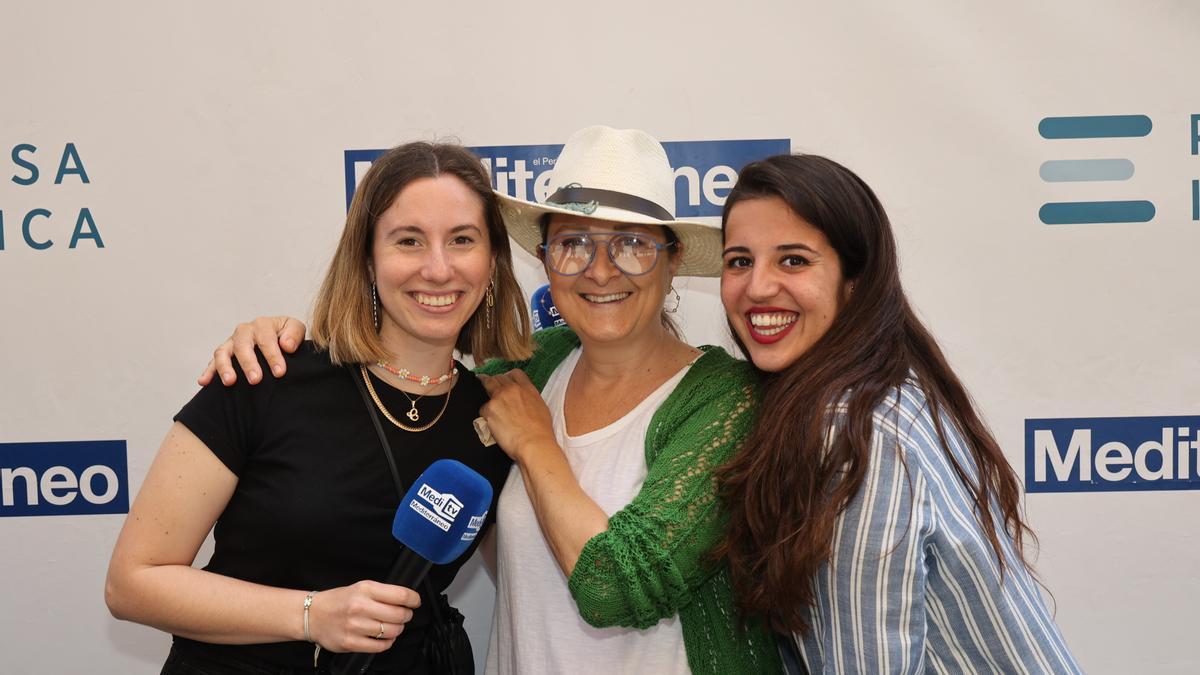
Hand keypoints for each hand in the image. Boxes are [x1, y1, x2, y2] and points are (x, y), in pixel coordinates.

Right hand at [197, 316, 306, 386]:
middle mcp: (244, 331)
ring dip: (225, 367)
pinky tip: (204, 382)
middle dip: (249, 363)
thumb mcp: (295, 329)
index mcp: (263, 324)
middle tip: (256, 380)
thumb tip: (286, 345)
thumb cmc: (287, 335)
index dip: (273, 356)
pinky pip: (212, 362)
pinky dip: (207, 371)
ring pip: (223, 352)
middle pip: (242, 345)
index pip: (266, 339)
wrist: (278, 337)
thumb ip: (293, 334)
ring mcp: (232, 343)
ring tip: (230, 382)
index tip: (279, 372)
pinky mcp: (224, 354)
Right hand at [306, 580, 420, 653]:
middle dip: (406, 615)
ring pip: (392, 631)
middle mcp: (360, 607)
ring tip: (392, 626)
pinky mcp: (351, 643)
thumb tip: (406, 599)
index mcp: (365, 589)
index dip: (414, 599)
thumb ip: (382, 593)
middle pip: (399, 614)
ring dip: (397, 629)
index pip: (401, 594)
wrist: (312, 615)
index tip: (415, 602)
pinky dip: (387, 642)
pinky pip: (380, 646)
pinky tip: (383, 637)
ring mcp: (355, 626)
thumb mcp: (360, 587)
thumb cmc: (338, 601)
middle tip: (403, 615)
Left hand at [478, 371, 557, 461]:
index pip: (515, 373)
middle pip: (498, 377)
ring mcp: (499, 397)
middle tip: (490, 386)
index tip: (504, 380)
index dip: (508, 376)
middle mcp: (512, 389)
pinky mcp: (489, 409)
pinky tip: (490, 421)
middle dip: (494, 381)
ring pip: (487, 385)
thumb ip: (529, 398)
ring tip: (483, 393)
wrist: (533, 443)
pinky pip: (483, 408)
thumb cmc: (540, 431)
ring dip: (485, 388)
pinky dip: (485, 413)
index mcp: (527, 388)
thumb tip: (523, 400)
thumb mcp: (541, 407)